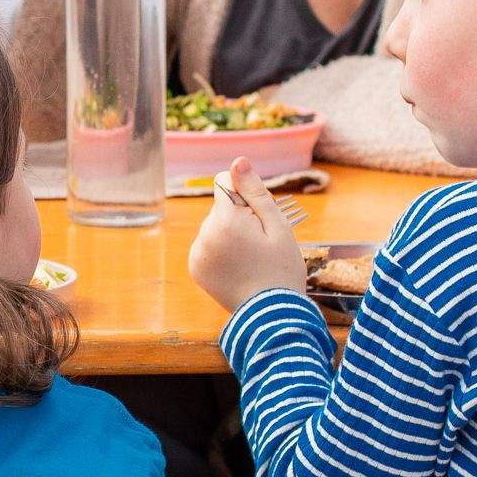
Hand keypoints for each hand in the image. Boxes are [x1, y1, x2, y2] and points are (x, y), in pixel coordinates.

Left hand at [186, 158, 306, 312]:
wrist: (271, 315)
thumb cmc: (281, 268)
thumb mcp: (277, 226)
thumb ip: (255, 192)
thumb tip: (238, 161)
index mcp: (225, 221)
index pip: (225, 182)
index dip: (246, 195)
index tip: (260, 217)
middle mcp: (204, 234)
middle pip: (221, 207)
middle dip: (240, 216)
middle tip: (260, 245)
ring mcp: (197, 252)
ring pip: (214, 226)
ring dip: (230, 234)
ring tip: (251, 258)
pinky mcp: (195, 267)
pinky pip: (207, 244)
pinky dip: (221, 250)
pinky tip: (238, 266)